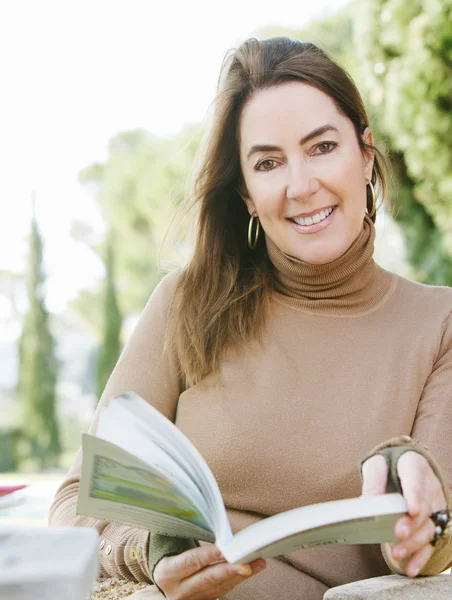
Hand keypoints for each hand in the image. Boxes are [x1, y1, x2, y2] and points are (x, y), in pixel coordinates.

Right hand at [153, 543, 266, 598]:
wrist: (163, 580)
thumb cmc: (170, 554)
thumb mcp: (171, 544)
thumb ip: (186, 534)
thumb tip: (213, 521)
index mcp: (167, 572)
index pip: (190, 562)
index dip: (209, 555)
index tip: (226, 548)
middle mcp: (178, 589)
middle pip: (207, 579)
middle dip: (230, 570)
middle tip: (248, 563)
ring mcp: (190, 599)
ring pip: (218, 588)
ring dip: (240, 575)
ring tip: (258, 563)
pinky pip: (221, 592)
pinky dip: (236, 580)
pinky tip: (249, 570)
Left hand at [362, 451, 446, 576]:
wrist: (402, 470)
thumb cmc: (388, 467)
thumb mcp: (377, 465)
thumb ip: (373, 480)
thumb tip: (368, 501)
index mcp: (414, 466)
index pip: (415, 479)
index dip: (414, 495)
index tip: (411, 510)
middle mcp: (429, 487)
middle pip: (424, 508)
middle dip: (412, 524)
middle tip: (398, 534)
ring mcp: (434, 506)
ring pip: (429, 527)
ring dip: (414, 543)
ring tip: (396, 553)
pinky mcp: (433, 523)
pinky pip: (430, 542)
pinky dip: (420, 557)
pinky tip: (410, 568)